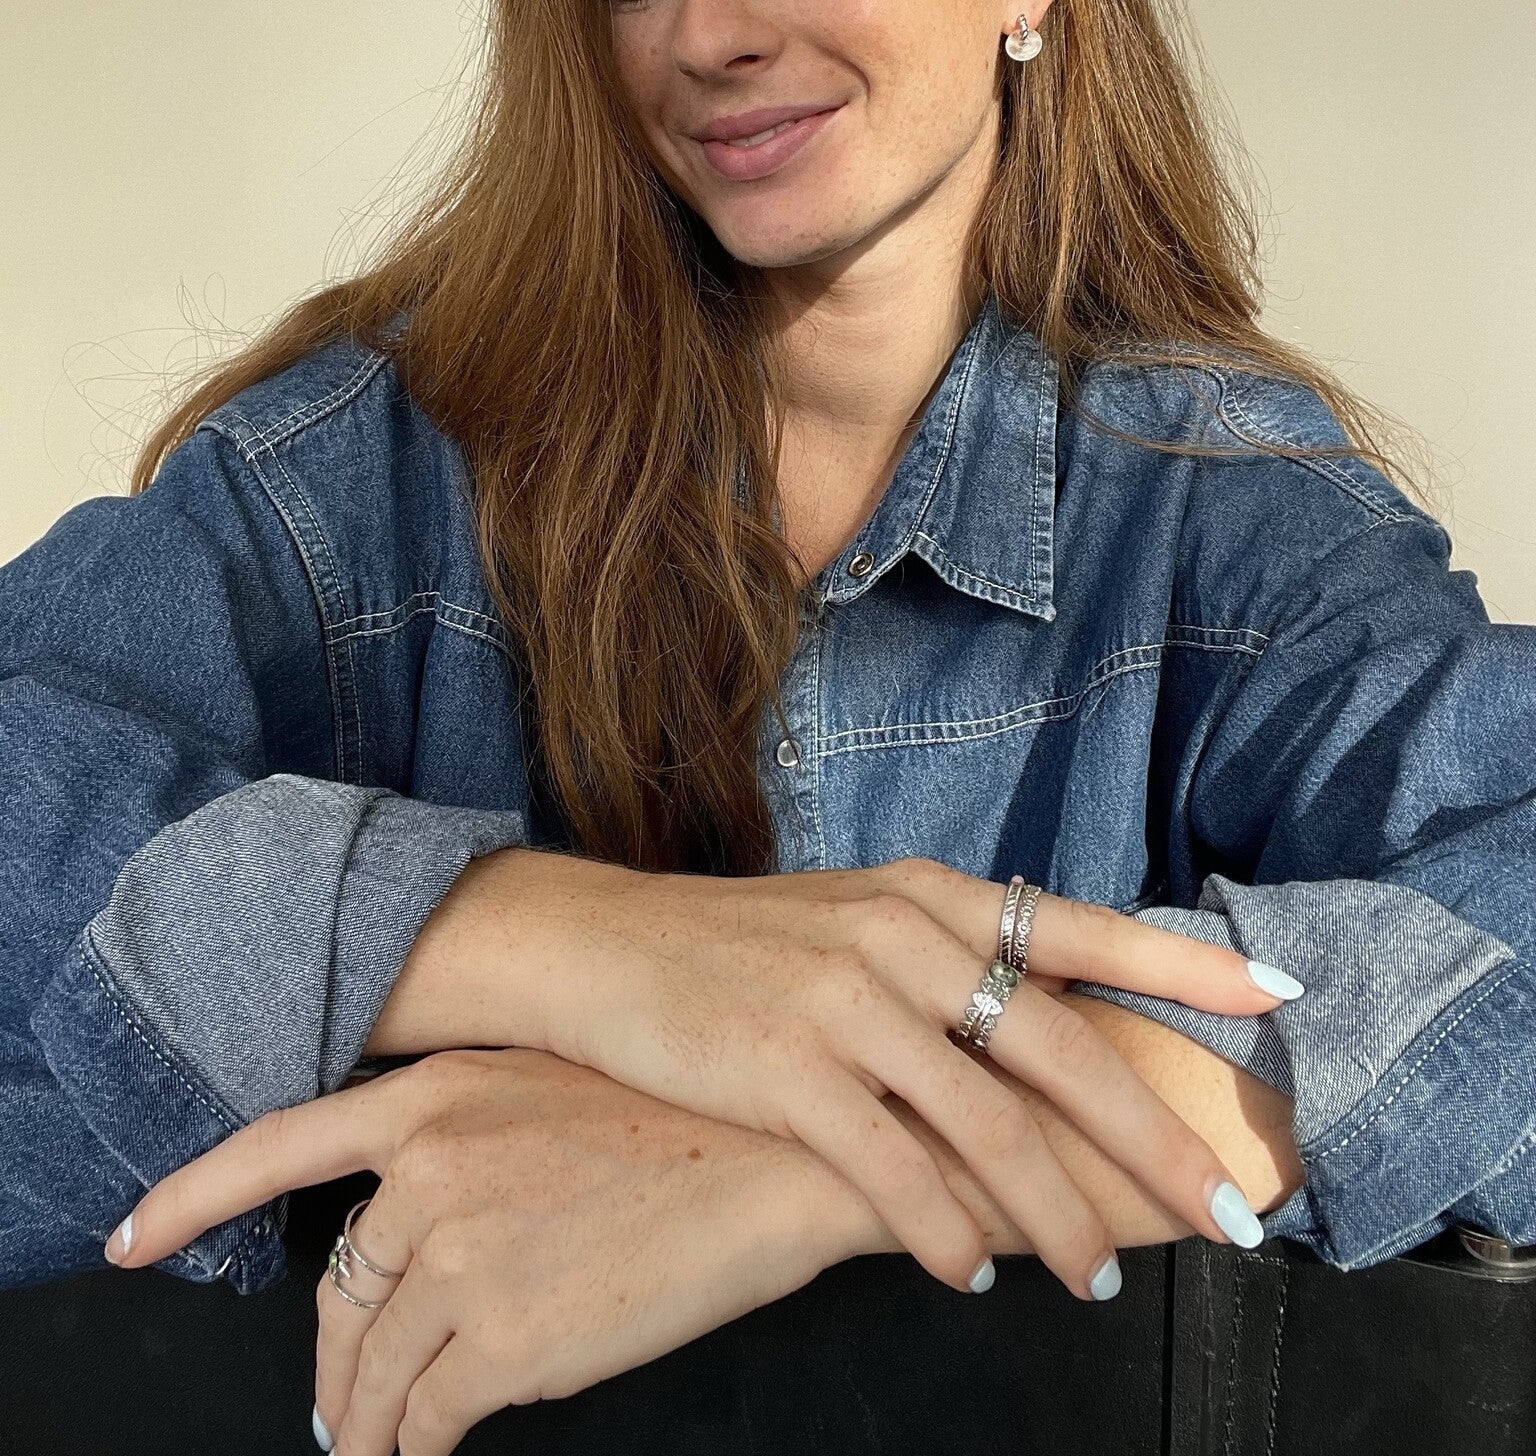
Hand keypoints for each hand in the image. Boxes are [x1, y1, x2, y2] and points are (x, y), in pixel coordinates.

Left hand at [106, 1046, 884, 1455]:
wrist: (783, 1158)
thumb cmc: (689, 1121)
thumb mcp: (553, 1092)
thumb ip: (467, 1147)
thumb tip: (412, 1242)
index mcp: (436, 1094)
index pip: (279, 1144)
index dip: (191, 1198)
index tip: (131, 1239)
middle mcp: (430, 1168)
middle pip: (339, 1293)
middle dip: (333, 1367)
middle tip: (342, 1413)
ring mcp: (462, 1254)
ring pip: (371, 1371)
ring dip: (367, 1426)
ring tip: (377, 1451)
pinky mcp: (504, 1339)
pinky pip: (424, 1423)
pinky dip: (415, 1453)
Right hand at [461, 850, 1296, 1297]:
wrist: (602, 947)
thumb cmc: (742, 948)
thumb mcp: (857, 923)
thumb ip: (951, 958)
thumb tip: (1055, 1017)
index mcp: (932, 896)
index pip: (1084, 930)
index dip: (1183, 966)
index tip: (1277, 999)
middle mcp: (902, 934)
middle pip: (1061, 1048)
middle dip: (1152, 1142)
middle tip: (1222, 1215)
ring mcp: (844, 998)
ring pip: (987, 1123)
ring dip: (1054, 1215)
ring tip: (1095, 1278)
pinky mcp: (784, 1066)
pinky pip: (891, 1166)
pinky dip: (942, 1227)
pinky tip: (970, 1270)